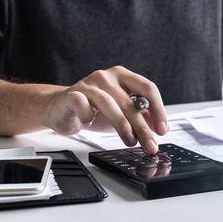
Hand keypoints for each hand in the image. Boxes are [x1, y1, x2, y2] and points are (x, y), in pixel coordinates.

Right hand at [46, 66, 166, 153]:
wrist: (60, 109)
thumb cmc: (93, 110)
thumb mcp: (122, 114)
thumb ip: (140, 117)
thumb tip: (157, 128)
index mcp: (123, 77)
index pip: (148, 88)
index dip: (158, 110)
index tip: (162, 130)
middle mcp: (107, 77)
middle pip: (131, 101)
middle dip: (143, 127)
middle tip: (150, 144)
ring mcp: (89, 84)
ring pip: (110, 104)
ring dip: (123, 126)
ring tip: (130, 141)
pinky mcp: (71, 94)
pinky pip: (83, 105)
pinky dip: (89, 117)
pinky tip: (91, 124)